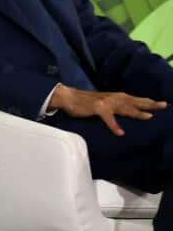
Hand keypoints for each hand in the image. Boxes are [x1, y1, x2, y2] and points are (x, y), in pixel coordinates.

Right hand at [48, 85, 166, 135]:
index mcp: (116, 97)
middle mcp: (114, 98)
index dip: (149, 101)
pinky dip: (114, 125)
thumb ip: (115, 107)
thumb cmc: (86, 102)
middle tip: (164, 105)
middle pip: (135, 101)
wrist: (68, 97)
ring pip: (125, 108)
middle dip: (150, 104)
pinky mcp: (97, 108)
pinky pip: (108, 118)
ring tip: (148, 117)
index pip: (136, 99)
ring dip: (137, 112)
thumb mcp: (104, 103)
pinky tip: (120, 132)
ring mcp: (106, 102)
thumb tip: (126, 112)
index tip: (163, 103)